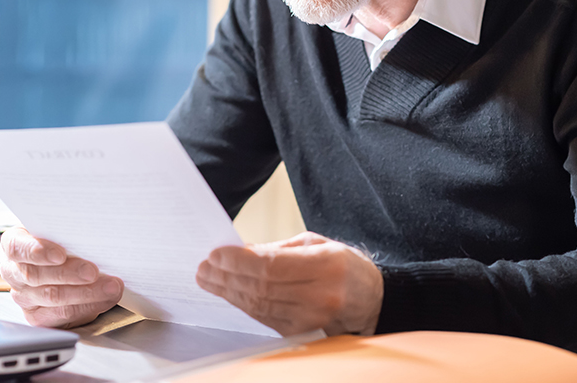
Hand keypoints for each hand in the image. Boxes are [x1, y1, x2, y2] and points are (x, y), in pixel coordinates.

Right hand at [0, 226, 123, 328]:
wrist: (66, 264)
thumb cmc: (63, 242)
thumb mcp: (62, 230)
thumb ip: (68, 231)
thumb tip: (92, 234)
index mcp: (15, 243)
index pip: (16, 247)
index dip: (37, 251)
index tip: (60, 255)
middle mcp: (14, 271)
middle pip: (35, 275)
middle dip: (69, 274)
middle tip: (93, 272)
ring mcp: (23, 296)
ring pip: (52, 297)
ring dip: (86, 292)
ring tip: (110, 286)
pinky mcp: (37, 316)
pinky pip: (63, 314)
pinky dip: (88, 306)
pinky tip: (104, 298)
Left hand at [196, 231, 382, 335]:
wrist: (372, 299)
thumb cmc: (344, 265)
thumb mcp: (316, 244)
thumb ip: (278, 250)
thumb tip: (240, 252)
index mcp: (326, 265)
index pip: (271, 266)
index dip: (239, 261)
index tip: (216, 254)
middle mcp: (321, 295)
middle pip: (261, 287)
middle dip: (227, 277)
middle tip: (204, 268)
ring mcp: (312, 319)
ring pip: (260, 306)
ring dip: (230, 292)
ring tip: (209, 280)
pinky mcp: (303, 333)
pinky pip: (265, 318)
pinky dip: (244, 305)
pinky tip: (230, 294)